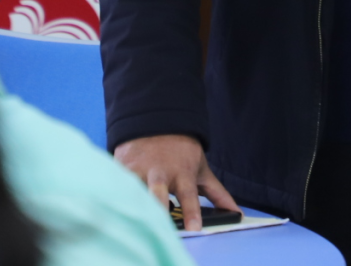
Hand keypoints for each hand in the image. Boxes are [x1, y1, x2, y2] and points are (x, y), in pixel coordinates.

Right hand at [114, 133, 239, 230]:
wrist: (156, 121)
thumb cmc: (182, 152)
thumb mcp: (202, 169)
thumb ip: (217, 193)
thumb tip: (236, 213)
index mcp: (182, 174)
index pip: (189, 195)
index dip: (192, 211)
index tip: (194, 228)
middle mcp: (160, 172)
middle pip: (157, 193)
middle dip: (158, 207)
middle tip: (160, 225)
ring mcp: (139, 169)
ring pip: (133, 188)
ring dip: (133, 200)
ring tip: (134, 215)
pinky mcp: (121, 167)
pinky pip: (117, 181)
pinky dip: (116, 190)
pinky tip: (114, 199)